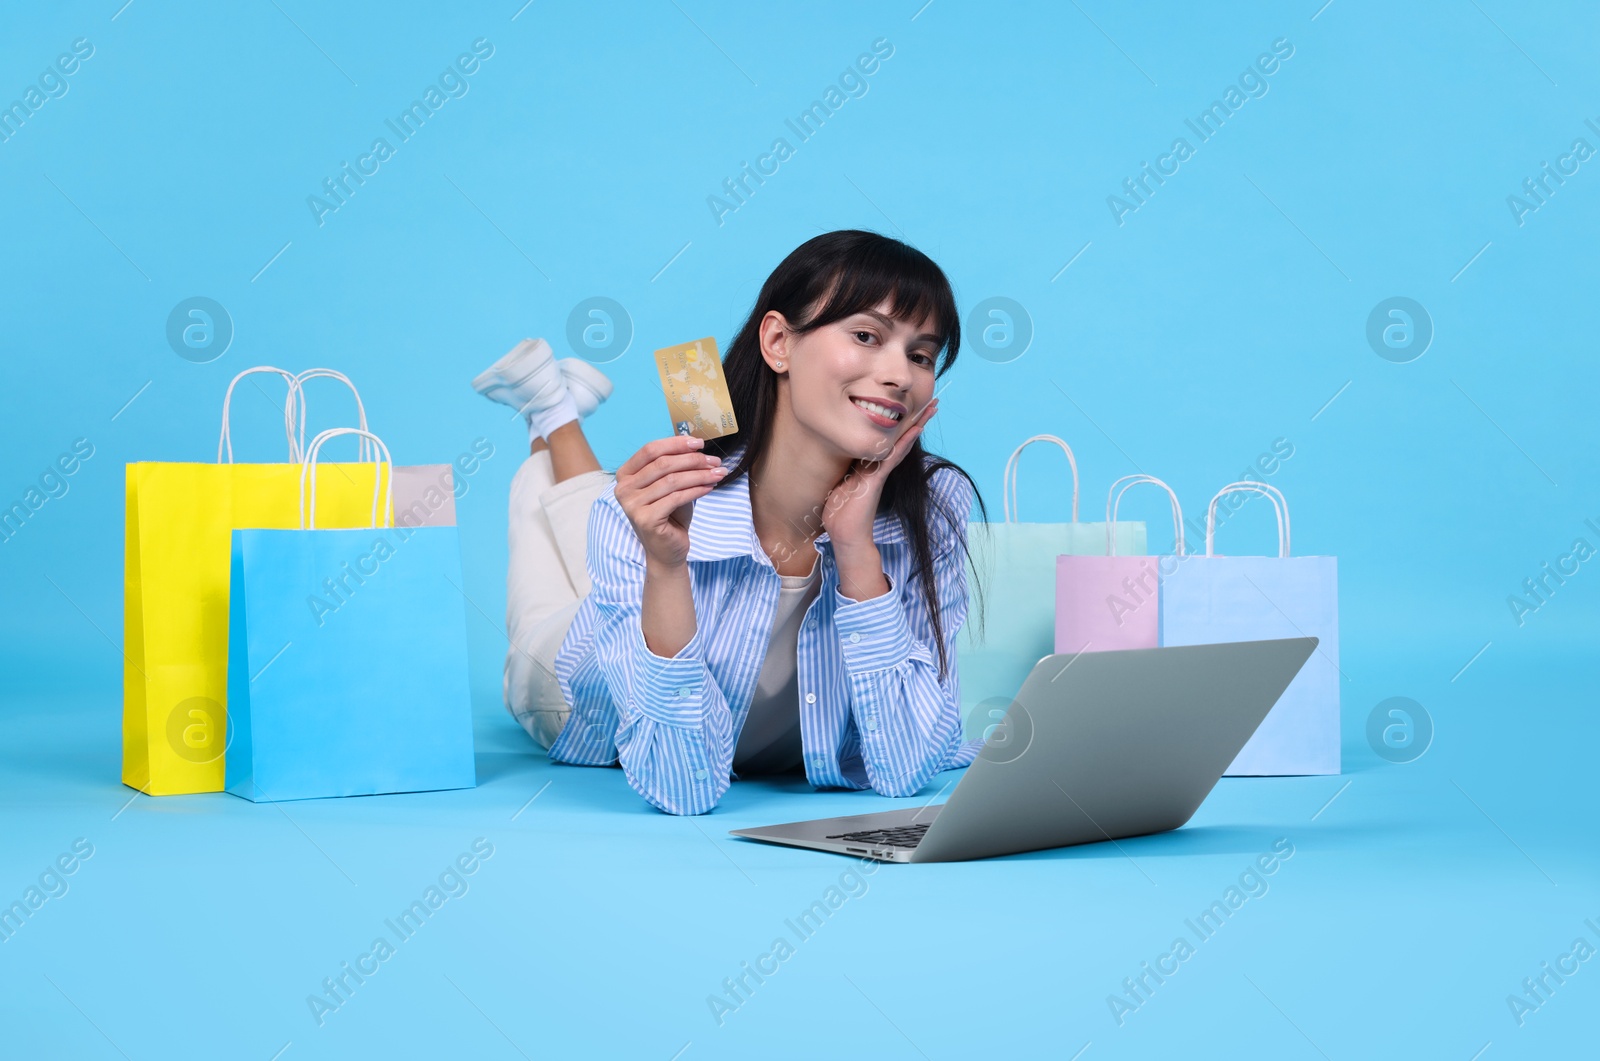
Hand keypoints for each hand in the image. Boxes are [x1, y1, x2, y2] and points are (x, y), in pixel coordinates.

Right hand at [614, 435, 728, 568]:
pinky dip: (696, 490)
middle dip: (692, 460)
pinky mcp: (646, 519)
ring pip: (672, 480)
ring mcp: (632, 505)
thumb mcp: (670, 485)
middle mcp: (623, 489)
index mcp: (625, 475)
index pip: (650, 450)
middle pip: (662, 464)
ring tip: (717, 473)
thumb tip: (695, 445)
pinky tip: (710, 488)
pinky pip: (676, 498)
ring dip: (699, 475)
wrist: (666, 549)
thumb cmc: (669, 514)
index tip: (699, 443)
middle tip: (715, 461)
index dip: (675, 443)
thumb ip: (675, 465)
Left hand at [820, 397, 937, 551]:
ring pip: (901, 444)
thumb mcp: (840, 489)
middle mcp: (878, 468)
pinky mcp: (877, 479)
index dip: (898, 427)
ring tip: (932, 409)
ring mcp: (879, 473)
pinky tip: (915, 429)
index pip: (886, 443)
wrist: (846, 537)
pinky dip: (903, 443)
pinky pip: (892, 457)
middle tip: (933, 403)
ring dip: (917, 426)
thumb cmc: (840, 516)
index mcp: (869, 468)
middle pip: (900, 440)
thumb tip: (841, 469)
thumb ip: (845, 476)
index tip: (910, 411)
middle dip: (916, 421)